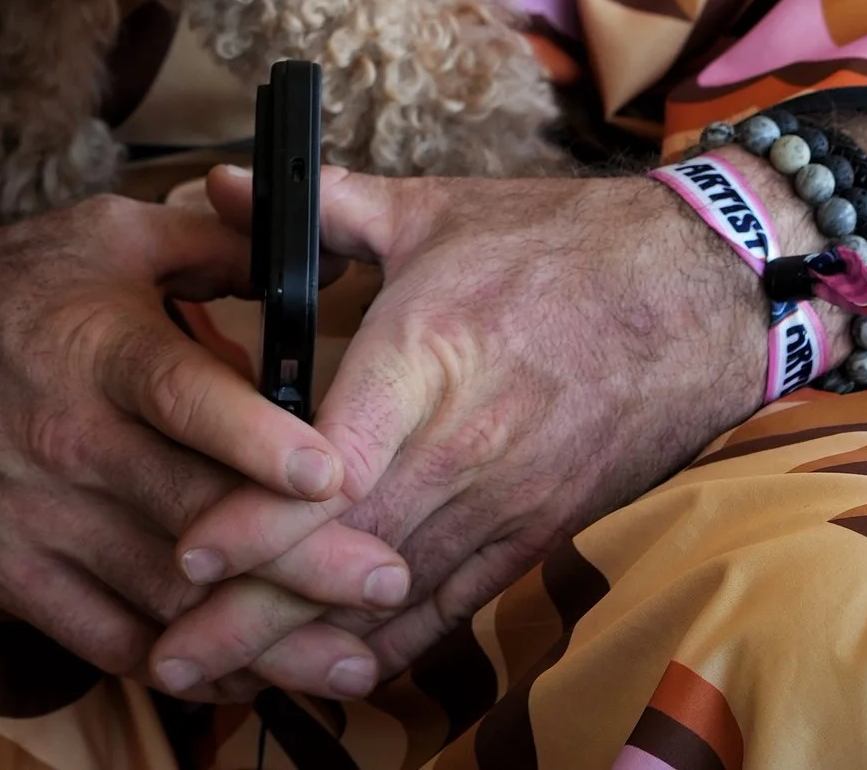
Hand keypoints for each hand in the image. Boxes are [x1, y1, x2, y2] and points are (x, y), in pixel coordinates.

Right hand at [0, 195, 410, 685]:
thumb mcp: (96, 238)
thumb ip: (208, 244)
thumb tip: (312, 244)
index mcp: (97, 348)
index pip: (182, 397)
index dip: (259, 438)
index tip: (335, 472)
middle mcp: (72, 442)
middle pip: (198, 518)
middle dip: (301, 563)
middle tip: (392, 582)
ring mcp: (41, 521)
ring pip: (169, 598)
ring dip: (266, 637)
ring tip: (355, 659)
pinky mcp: (16, 578)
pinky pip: (113, 641)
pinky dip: (187, 665)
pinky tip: (252, 674)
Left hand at [146, 166, 768, 702]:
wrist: (695, 297)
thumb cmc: (555, 244)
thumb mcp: (431, 209)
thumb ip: (320, 207)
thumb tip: (216, 185)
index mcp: (427, 356)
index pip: (331, 464)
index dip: (258, 520)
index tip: (186, 555)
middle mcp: (464, 447)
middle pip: (346, 552)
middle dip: (254, 615)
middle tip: (171, 659)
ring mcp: (505, 503)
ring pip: (392, 596)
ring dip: (306, 647)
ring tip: (223, 681)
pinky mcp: (535, 535)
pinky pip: (452, 610)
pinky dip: (386, 647)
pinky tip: (328, 672)